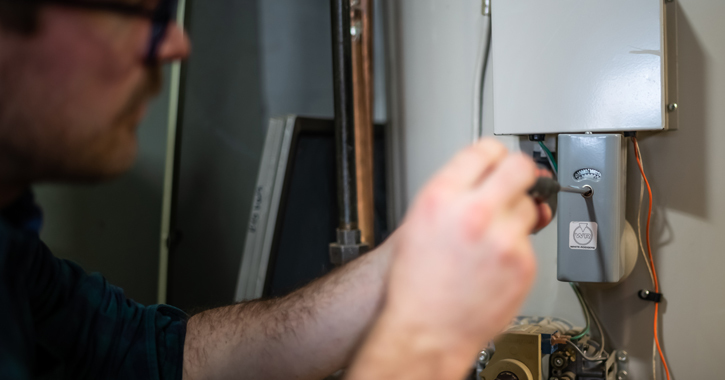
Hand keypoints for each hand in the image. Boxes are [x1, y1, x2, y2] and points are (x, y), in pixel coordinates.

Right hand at [373, 139, 547, 374]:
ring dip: (517, 215)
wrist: (426, 330)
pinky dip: (517, 249)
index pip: (484, 149)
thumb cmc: (416, 285)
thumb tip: (483, 178)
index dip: (493, 154)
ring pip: (529, 206)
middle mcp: (475, 212)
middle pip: (519, 166)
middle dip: (520, 172)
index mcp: (442, 197)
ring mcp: (503, 238)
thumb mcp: (417, 224)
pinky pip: (529, 242)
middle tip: (517, 182)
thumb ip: (453, 195)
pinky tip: (495, 264)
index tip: (499, 160)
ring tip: (494, 237)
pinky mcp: (523, 263)